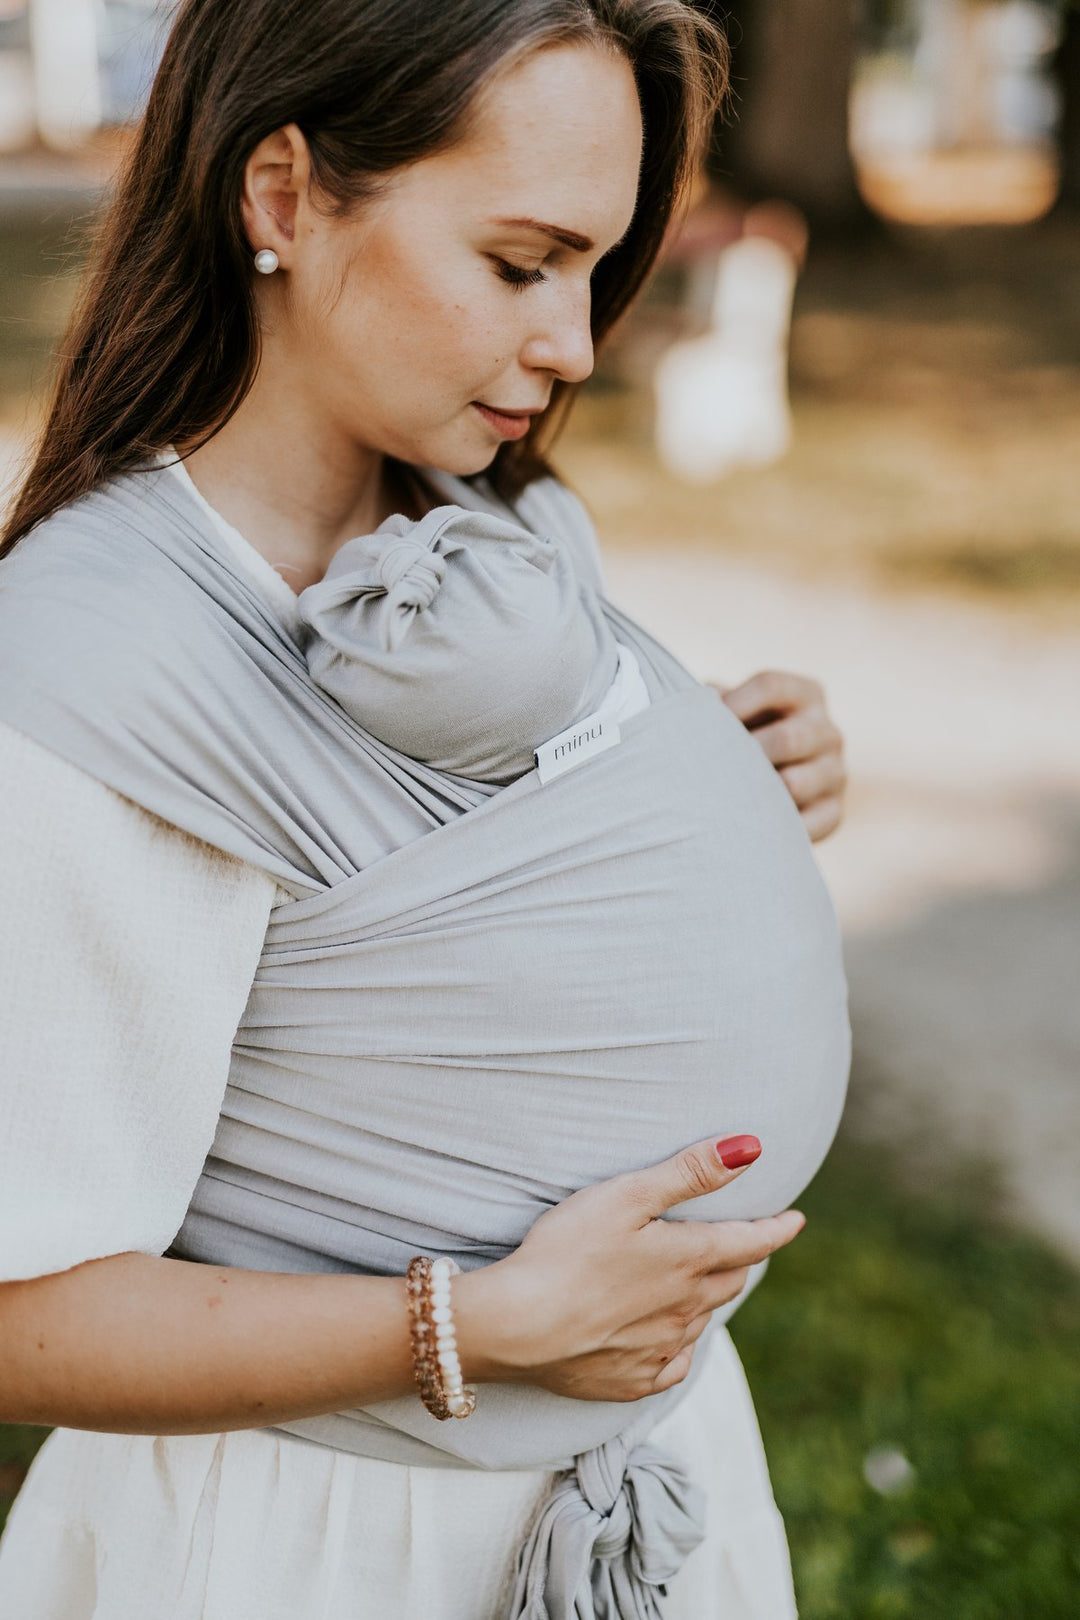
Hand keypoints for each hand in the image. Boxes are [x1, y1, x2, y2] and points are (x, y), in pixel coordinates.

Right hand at [455, 1136, 804, 1402]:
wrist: (517, 1326)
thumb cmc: (566, 1250)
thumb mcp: (627, 1196)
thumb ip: (690, 1172)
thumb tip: (751, 1148)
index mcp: (689, 1261)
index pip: (752, 1242)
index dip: (777, 1228)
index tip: (796, 1219)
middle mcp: (686, 1309)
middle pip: (730, 1279)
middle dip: (739, 1258)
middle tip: (740, 1243)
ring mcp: (661, 1349)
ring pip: (703, 1319)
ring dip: (707, 1297)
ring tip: (697, 1282)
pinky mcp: (633, 1380)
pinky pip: (674, 1363)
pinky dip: (679, 1344)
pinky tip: (668, 1336)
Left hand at [714, 669, 846, 842]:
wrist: (765, 788)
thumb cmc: (739, 739)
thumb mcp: (732, 711)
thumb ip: (714, 703)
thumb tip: (692, 706)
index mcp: (806, 695)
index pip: (770, 686)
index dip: (732, 704)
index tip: (702, 722)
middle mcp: (828, 731)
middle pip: (787, 738)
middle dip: (744, 754)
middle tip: (712, 768)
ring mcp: (836, 773)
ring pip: (795, 784)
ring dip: (756, 793)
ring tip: (724, 798)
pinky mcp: (834, 812)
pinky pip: (807, 823)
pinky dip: (773, 827)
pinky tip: (747, 827)